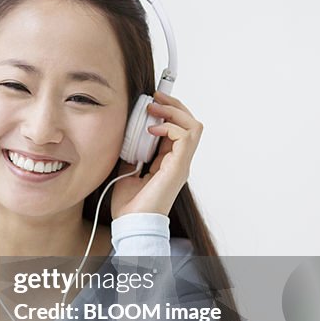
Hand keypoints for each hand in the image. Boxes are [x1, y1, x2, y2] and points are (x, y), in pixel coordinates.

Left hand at [111, 90, 203, 218]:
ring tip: (154, 107)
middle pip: (190, 124)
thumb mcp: (126, 171)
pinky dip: (170, 127)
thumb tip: (127, 137)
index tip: (151, 101)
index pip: (176, 130)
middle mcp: (178, 161)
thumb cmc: (129, 205)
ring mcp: (181, 164)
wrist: (131, 223)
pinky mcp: (178, 167)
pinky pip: (186, 137)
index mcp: (168, 162)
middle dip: (174, 105)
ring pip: (193, 126)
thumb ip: (131, 154)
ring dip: (174, 111)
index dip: (167, 112)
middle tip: (155, 97)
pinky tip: (152, 129)